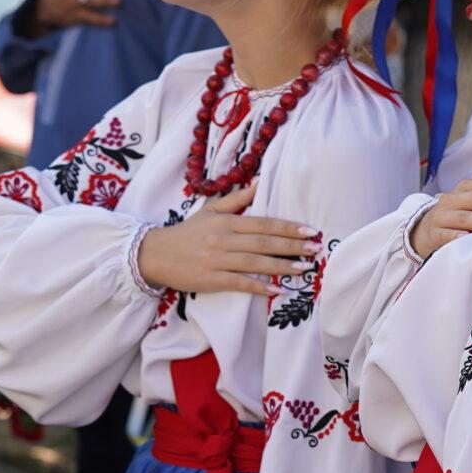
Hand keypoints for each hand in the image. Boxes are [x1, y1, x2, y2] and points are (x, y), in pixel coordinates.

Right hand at [134, 186, 318, 295]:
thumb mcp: (210, 211)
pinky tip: (276, 289)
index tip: (309, 230)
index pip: (262, 223)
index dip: (287, 227)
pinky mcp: (211, 280)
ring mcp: (217, 261)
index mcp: (226, 222)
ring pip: (255, 263)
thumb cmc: (187, 232)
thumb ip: (237, 199)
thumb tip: (260, 182)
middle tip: (315, 249)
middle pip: (263, 242)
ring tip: (304, 269)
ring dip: (282, 266)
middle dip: (292, 246)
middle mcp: (223, 239)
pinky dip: (259, 286)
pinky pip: (239, 283)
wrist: (156, 255)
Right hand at [408, 173, 471, 259]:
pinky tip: (466, 237)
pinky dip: (456, 236)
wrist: (425, 229)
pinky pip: (447, 235)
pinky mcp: (435, 233)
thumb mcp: (470, 200)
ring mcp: (443, 216)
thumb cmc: (458, 213)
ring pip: (464, 218)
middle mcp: (453, 199)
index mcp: (465, 188)